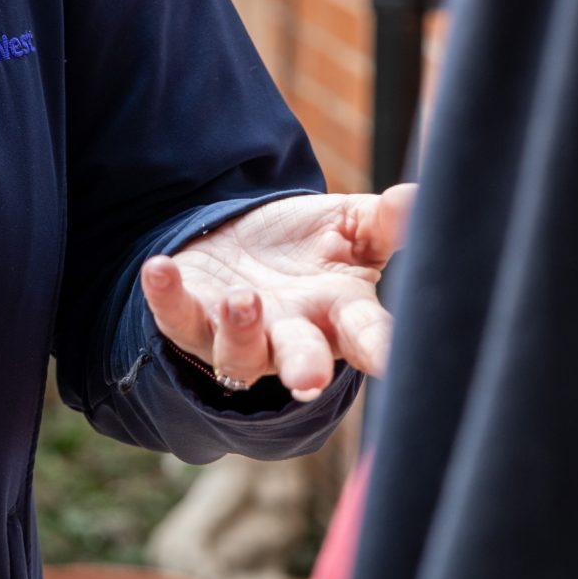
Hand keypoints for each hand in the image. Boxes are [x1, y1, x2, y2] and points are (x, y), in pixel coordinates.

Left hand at [140, 186, 415, 400]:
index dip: (379, 350)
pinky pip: (175, 317)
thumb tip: (418, 199)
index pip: (366, 336)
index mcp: (338, 315)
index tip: (392, 362)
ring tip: (243, 301)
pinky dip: (166, 296)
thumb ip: (384, 222)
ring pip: (238, 353)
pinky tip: (160, 268)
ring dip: (240, 330)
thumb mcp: (349, 228)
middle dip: (304, 368)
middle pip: (299, 360)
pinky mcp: (190, 320)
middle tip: (308, 380)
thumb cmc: (307, 247)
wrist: (241, 246)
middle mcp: (290, 335)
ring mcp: (238, 336)